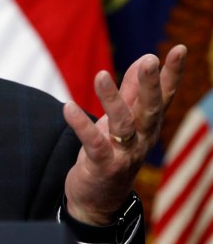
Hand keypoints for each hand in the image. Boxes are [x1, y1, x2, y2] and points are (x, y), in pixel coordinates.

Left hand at [62, 44, 186, 224]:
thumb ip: (133, 91)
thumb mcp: (125, 119)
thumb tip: (145, 58)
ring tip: (100, 74)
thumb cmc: (113, 152)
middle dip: (151, 84)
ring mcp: (124, 154)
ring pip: (123, 124)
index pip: (164, 96)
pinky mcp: (103, 165)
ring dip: (112, 99)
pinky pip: (94, 144)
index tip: (179, 48)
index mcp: (148, 125)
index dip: (172, 74)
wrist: (98, 198)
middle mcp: (142, 139)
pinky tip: (68, 107)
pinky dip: (82, 126)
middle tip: (150, 59)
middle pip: (149, 109)